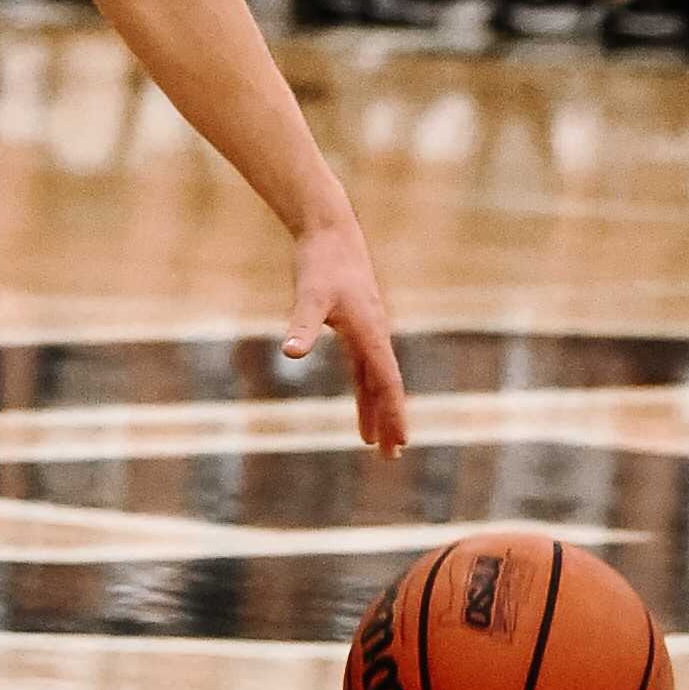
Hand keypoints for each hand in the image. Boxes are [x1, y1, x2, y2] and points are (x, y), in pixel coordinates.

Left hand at [283, 215, 408, 455]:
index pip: (386, 382)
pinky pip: (365, 367)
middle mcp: (375, 335)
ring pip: (376, 379)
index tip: (399, 441)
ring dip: (377, 410)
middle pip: (386, 387)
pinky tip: (363, 406)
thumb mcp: (309, 295)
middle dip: (390, 421)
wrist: (329, 232)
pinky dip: (365, 390)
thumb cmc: (320, 263)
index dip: (393, 412)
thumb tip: (289, 352)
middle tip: (392, 456)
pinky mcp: (356, 326)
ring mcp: (368, 332)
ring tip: (376, 442)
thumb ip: (302, 325)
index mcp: (370, 333)